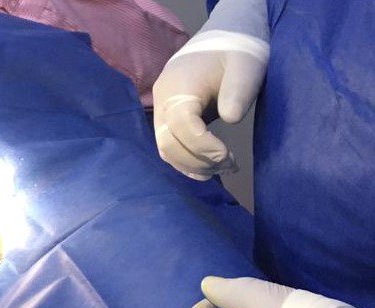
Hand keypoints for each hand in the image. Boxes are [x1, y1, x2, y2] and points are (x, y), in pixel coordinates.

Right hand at [152, 42, 266, 179]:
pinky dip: (186, 162)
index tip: (228, 155)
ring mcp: (161, 111)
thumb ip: (238, 92)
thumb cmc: (236, 52)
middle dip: (197, 161)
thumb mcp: (246, 66)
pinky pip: (168, 147)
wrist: (222, 39)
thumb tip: (231, 119)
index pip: (181, 124)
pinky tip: (208, 169)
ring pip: (165, 150)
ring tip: (223, 169)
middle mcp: (162, 101)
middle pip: (168, 142)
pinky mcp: (166, 120)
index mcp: (179, 86)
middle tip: (229, 166)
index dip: (202, 145)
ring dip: (192, 165)